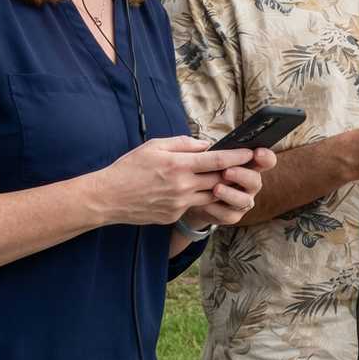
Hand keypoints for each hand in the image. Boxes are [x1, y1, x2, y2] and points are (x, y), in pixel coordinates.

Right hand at [88, 137, 257, 225]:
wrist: (108, 198)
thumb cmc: (129, 167)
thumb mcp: (155, 146)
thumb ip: (184, 144)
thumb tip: (206, 145)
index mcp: (178, 165)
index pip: (217, 160)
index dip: (237, 156)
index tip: (251, 152)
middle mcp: (181, 186)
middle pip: (218, 179)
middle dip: (232, 172)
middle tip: (244, 165)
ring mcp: (178, 203)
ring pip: (211, 195)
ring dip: (219, 187)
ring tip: (223, 177)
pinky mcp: (173, 215)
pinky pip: (193, 205)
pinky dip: (198, 196)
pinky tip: (195, 189)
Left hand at [181, 147, 276, 230]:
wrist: (195, 197)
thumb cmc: (207, 173)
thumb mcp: (211, 160)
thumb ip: (213, 153)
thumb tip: (206, 146)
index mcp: (250, 166)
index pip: (267, 161)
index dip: (265, 157)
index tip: (257, 152)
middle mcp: (251, 184)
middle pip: (255, 180)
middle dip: (242, 175)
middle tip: (227, 172)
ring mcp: (244, 201)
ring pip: (243, 200)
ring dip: (230, 194)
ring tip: (216, 188)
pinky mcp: (233, 216)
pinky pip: (227, 214)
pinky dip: (216, 208)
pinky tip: (205, 203)